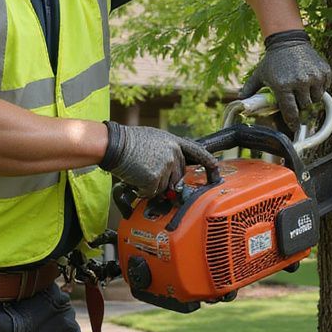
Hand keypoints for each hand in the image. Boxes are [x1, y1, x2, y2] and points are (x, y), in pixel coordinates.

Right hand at [100, 122, 218, 197]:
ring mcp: (165, 166)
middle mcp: (173, 153)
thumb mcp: (154, 139)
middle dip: (166, 180)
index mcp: (174, 142)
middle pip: (178, 176)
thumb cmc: (129, 141)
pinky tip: (136, 178)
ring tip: (140, 171)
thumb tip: (173, 167)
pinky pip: (152, 192)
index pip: (197, 152)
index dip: (207, 162)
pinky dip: (143, 190)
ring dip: (153, 185)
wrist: (115, 145)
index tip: (215, 169)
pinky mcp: (155, 177)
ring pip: (165, 186)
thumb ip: (167, 151)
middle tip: (149, 173)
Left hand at [238, 29, 331, 129]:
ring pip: (316, 99)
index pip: (290, 112)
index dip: (293, 122)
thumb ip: (250, 88)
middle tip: (296, 98)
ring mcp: (313, 76)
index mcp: (283, 86)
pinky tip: (310, 80)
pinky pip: (325, 88)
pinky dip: (319, 87)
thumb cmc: (273, 61)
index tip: (294, 126)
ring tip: (302, 88)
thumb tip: (240, 101)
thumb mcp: (260, 74)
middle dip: (300, 105)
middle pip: (305, 107)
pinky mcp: (324, 71)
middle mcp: (300, 82)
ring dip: (310, 97)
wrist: (288, 41)